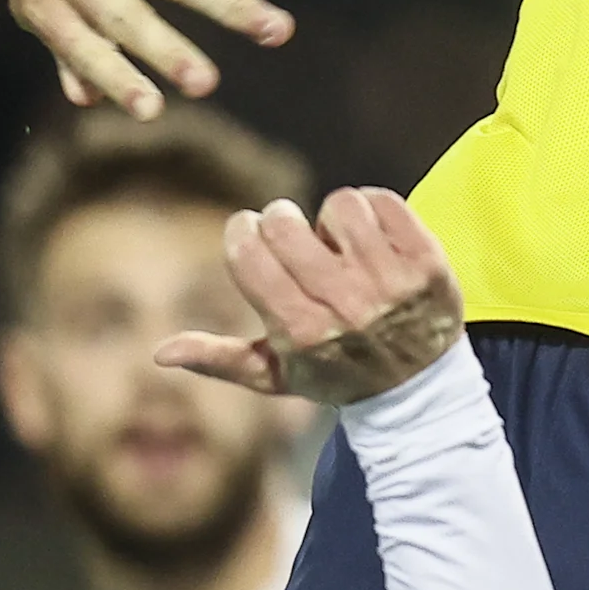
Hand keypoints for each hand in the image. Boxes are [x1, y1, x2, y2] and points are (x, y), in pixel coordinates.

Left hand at [0, 0, 288, 116]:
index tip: (152, 111)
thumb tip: (86, 100)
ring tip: (274, 28)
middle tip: (208, 85)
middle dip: (167, 52)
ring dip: (224, 1)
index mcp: (44, 3)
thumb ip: (62, 45)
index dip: (115, 78)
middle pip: (127, 15)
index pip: (82, 48)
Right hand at [167, 188, 466, 404]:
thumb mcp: (276, 377)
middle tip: (290, 232)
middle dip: (280, 220)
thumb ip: (220, 360)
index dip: (243, 232)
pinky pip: (384, 202)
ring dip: (331, 217)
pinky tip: (369, 234)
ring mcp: (391, 283)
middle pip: (287, 226)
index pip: (249, 255)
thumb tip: (160, 353)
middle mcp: (345, 306)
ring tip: (338, 243)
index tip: (250, 232)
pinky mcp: (428, 262)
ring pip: (339, 205)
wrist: (419, 387)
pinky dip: (371, 207)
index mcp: (299, 331)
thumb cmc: (337, 375)